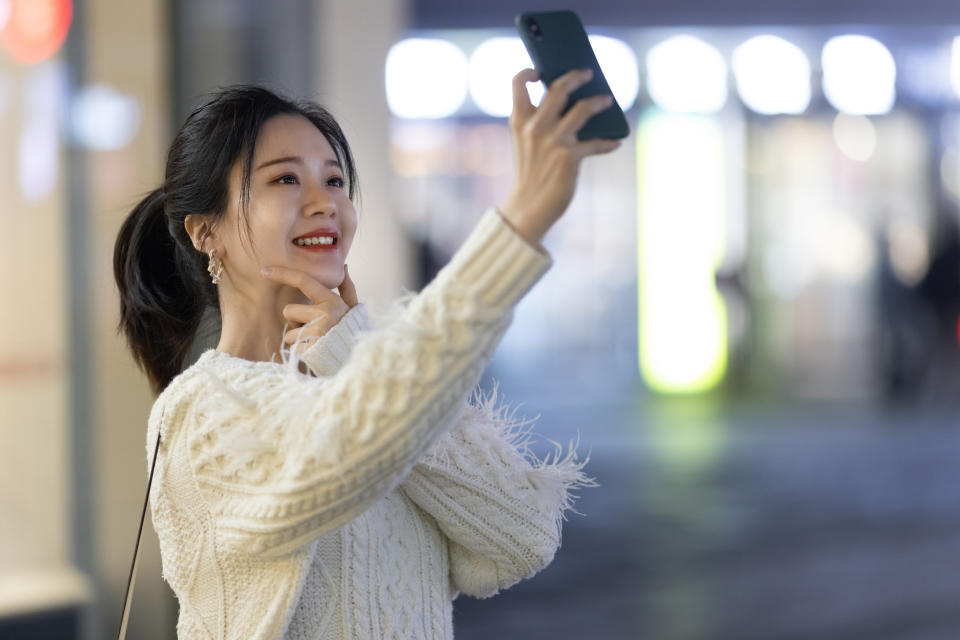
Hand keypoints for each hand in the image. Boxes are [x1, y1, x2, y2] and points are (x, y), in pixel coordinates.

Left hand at [260, 264, 358, 354]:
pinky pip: (294, 348)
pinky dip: (302, 352)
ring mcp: (317, 332)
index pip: (304, 281)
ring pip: (289, 333)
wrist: (359, 360)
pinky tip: (316, 352)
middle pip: (288, 311)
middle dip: (295, 322)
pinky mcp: (311, 349)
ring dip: (298, 339)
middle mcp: (324, 313)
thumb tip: (344, 266)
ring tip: (317, 343)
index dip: (283, 274)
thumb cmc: (353, 332)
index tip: (265, 271)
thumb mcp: (353, 308)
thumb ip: (347, 288)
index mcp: (332, 301)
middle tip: (313, 330)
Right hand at [499, 67, 621, 244]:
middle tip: (587, 72)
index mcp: (519, 121)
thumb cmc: (531, 173)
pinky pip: (596, 143)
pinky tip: (615, 142)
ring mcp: (553, 140)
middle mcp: (535, 127)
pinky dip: (608, 143)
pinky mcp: (569, 156)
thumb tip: (574, 105)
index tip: (540, 71)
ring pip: (583, 109)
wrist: (528, 207)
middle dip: (576, 76)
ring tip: (608, 100)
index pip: (518, 83)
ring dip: (599, 102)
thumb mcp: (527, 144)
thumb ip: (540, 123)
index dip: (529, 72)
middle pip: (558, 88)